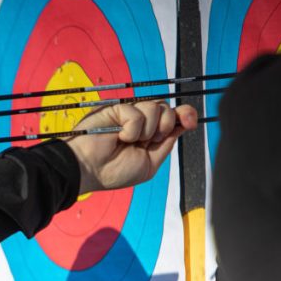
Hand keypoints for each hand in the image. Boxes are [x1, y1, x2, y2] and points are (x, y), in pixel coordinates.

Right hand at [64, 101, 197, 192]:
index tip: (191, 121)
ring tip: (129, 141)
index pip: (172, 117)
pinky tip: (118, 137)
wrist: (90, 169)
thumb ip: (165, 146)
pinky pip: (137, 113)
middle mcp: (141, 123)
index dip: (185, 115)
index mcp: (149, 135)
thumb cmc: (114, 172)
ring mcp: (129, 115)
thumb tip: (181, 126)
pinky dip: (131, 130)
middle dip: (165, 125)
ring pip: (155, 108)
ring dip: (147, 130)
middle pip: (167, 109)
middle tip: (148, 140)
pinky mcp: (117, 109)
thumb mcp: (149, 164)